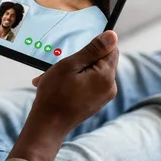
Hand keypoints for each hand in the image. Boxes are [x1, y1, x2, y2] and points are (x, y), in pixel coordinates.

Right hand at [8, 31, 118, 160]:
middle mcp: (110, 87)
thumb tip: (113, 35)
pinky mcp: (95, 103)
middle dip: (79, 61)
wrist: (47, 125)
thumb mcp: (70, 65)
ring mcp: (103, 97)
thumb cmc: (55, 94)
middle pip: (100, 61)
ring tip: (53, 79)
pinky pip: (87, 85)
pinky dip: (73, 82)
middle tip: (58, 68)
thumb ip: (93, 49)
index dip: (92, 47)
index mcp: (106, 76)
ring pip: (91, 73)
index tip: (75, 55)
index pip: (111, 49)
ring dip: (73, 72)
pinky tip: (57, 87)